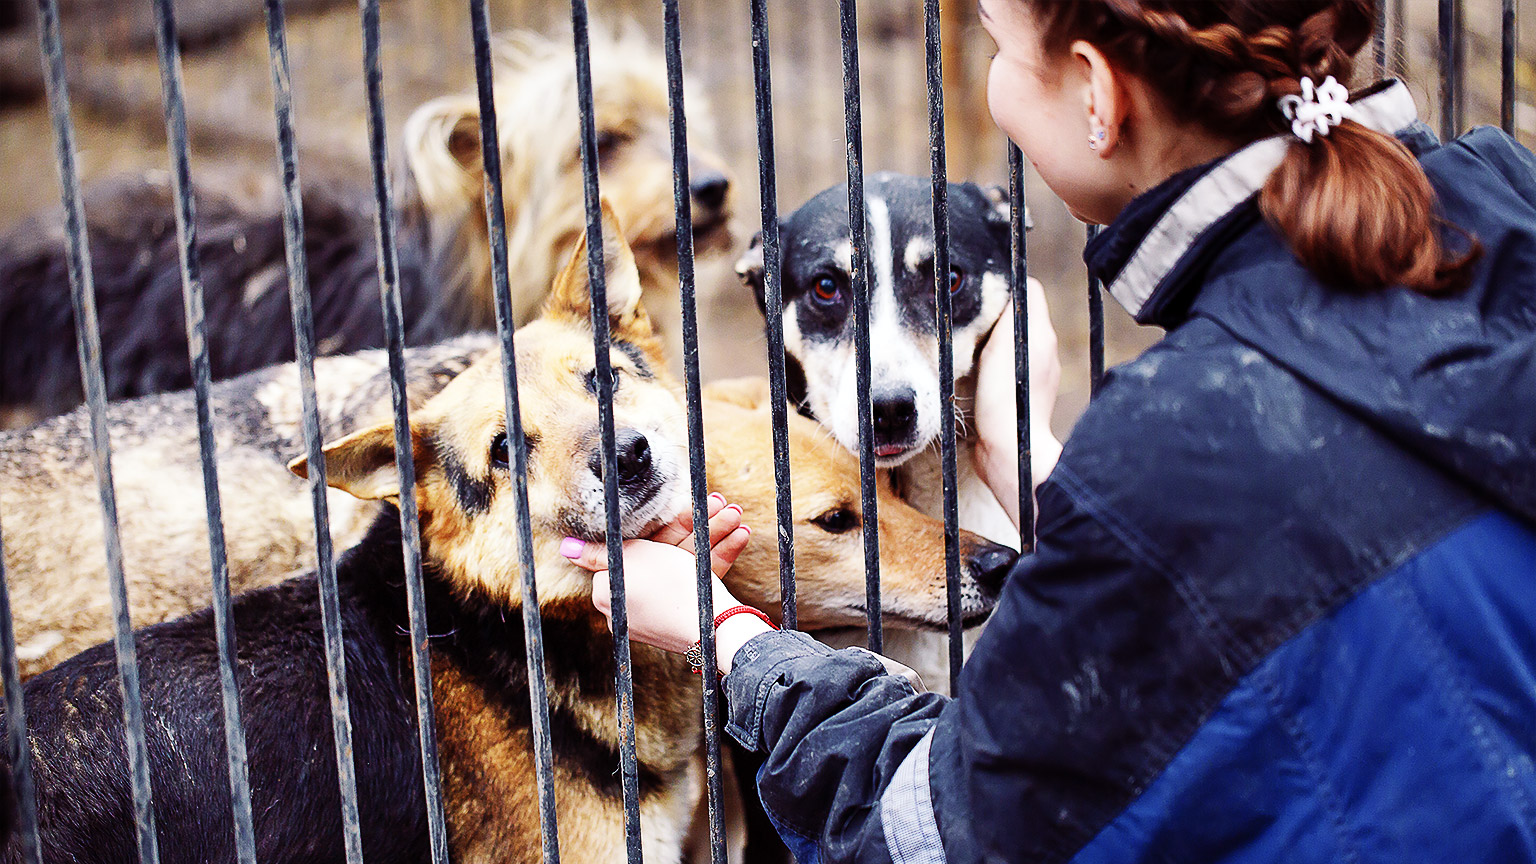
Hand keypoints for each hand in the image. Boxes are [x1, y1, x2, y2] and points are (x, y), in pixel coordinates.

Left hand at [562, 493, 755, 656]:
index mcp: (611, 592)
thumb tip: (566, 548)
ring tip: (737, 516)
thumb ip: (598, 552)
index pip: (634, 548)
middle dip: (697, 526)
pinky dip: (718, 558)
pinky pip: (699, 580)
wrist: (713, 629)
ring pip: (687, 562)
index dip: (665, 523)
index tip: (689, 507)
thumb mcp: (631, 558)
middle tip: (720, 503)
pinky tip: (740, 537)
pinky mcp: (687, 615)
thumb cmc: (667, 586)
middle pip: (664, 552)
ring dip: (714, 535)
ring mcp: (663, 610)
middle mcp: (634, 603)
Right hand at [973, 277, 1062, 529]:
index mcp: (1041, 335)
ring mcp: (1030, 377)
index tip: (978, 283)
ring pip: (1007, 341)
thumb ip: (1013, 312)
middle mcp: (1042, 353)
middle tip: (962, 307)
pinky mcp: (1015, 398)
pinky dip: (986, 363)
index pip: (1028, 291)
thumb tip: (1014, 282)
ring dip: (987, 337)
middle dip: (992, 308)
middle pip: (1016, 315)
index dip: (1005, 282)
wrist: (1009, 454)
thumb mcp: (1008, 345)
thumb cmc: (1007, 400)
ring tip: (962, 336)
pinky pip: (1000, 368)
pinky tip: (967, 369)